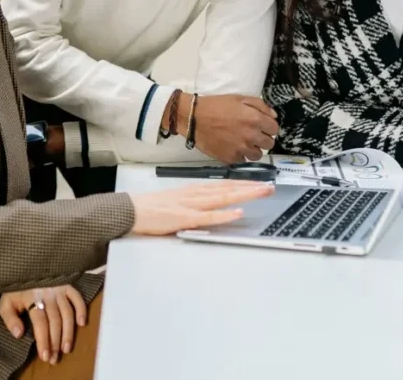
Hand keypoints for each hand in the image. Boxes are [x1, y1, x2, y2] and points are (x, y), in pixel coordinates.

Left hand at [0, 285, 86, 364]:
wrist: (24, 267)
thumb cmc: (15, 289)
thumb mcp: (6, 303)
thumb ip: (10, 319)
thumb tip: (19, 334)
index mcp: (32, 298)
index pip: (40, 323)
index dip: (44, 340)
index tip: (45, 356)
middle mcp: (48, 294)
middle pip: (55, 321)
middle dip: (56, 341)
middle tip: (56, 358)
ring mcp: (59, 289)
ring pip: (67, 313)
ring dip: (69, 332)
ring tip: (67, 348)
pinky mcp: (67, 285)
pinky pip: (77, 297)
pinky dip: (81, 309)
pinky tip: (82, 323)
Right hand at [131, 180, 273, 234]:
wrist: (131, 210)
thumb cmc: (154, 207)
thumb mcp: (181, 200)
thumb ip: (198, 202)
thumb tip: (216, 204)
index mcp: (196, 190)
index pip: (226, 185)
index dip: (246, 183)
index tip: (263, 183)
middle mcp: (197, 193)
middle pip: (230, 188)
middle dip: (252, 187)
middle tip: (271, 187)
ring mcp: (192, 205)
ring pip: (223, 198)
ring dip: (244, 194)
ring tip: (262, 192)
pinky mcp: (184, 218)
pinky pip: (208, 217)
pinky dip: (224, 215)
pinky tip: (237, 213)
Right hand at [175, 94, 279, 162]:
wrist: (194, 118)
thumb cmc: (217, 105)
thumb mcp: (240, 98)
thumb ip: (260, 106)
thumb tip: (274, 117)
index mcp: (255, 119)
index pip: (275, 129)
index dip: (269, 127)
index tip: (263, 126)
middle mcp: (251, 136)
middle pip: (269, 144)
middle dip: (264, 138)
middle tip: (254, 134)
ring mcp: (241, 149)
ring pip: (258, 155)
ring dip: (254, 149)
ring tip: (245, 143)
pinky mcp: (230, 159)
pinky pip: (243, 161)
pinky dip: (241, 155)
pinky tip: (234, 148)